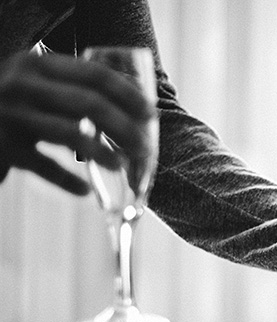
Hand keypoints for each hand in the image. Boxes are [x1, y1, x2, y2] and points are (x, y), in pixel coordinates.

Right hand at [0, 51, 155, 193]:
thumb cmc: (14, 99)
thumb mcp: (38, 81)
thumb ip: (75, 84)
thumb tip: (137, 97)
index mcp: (38, 65)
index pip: (94, 74)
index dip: (128, 94)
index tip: (151, 114)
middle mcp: (24, 86)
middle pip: (89, 104)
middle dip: (124, 127)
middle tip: (144, 146)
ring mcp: (12, 117)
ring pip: (69, 134)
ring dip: (102, 152)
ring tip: (122, 164)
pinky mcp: (4, 148)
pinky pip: (44, 167)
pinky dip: (66, 181)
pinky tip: (84, 190)